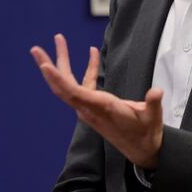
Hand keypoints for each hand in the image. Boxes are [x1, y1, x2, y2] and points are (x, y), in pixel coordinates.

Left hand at [30, 34, 163, 168]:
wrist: (143, 151)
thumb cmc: (146, 134)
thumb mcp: (152, 119)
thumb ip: (153, 104)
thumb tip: (157, 92)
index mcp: (101, 108)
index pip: (73, 92)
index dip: (58, 79)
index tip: (44, 65)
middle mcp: (90, 108)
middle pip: (62, 86)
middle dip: (48, 66)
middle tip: (35, 49)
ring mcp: (90, 107)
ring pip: (70, 83)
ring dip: (63, 62)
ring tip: (59, 40)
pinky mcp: (95, 105)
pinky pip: (85, 84)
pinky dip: (87, 68)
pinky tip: (92, 53)